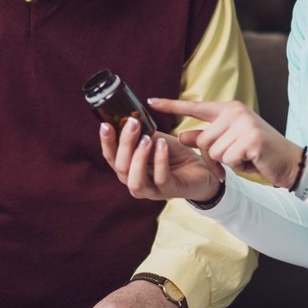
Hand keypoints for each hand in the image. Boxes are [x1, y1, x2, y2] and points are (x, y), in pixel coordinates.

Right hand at [100, 117, 221, 202]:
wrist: (201, 168)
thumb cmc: (174, 154)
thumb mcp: (154, 139)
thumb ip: (140, 133)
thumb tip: (127, 116)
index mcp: (128, 168)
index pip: (111, 157)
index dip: (106, 142)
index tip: (106, 124)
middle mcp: (135, 181)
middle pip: (121, 167)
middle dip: (125, 144)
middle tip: (132, 124)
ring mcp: (152, 191)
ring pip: (135, 181)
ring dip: (138, 158)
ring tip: (146, 139)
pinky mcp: (170, 191)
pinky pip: (161, 179)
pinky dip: (160, 160)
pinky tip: (162, 145)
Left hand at [149, 98, 305, 189]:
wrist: (289, 161)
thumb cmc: (258, 152)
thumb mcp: (230, 142)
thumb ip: (207, 137)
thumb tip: (182, 136)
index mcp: (229, 109)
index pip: (195, 107)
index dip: (171, 105)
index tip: (150, 101)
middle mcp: (235, 112)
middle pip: (202, 140)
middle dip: (214, 157)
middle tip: (235, 158)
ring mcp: (243, 123)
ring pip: (213, 152)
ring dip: (227, 162)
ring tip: (246, 157)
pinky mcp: (250, 139)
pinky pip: (227, 159)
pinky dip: (238, 167)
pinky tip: (252, 161)